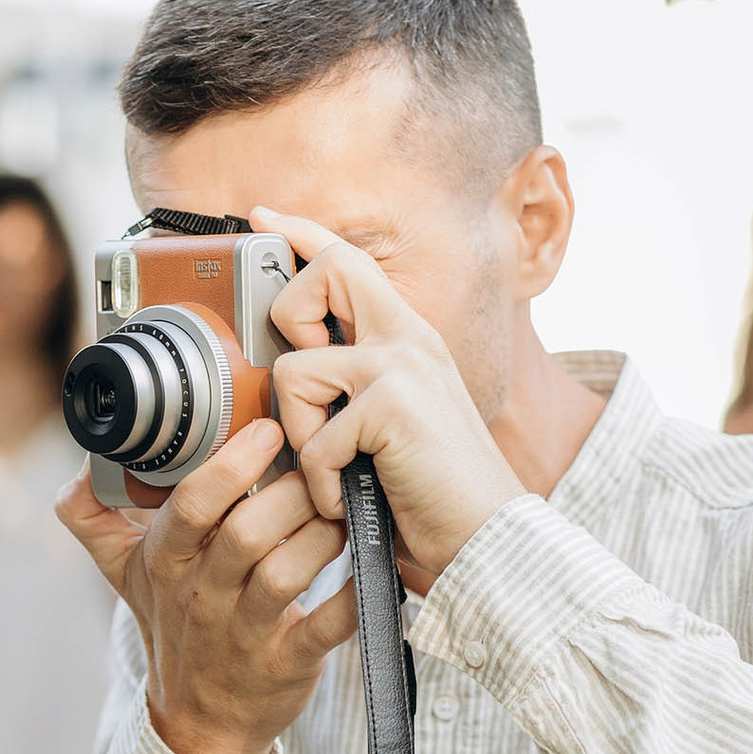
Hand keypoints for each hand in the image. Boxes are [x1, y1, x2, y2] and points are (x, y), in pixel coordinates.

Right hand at [57, 420, 357, 753]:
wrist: (198, 723)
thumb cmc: (172, 626)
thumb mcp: (122, 573)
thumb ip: (91, 515)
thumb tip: (81, 462)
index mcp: (165, 562)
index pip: (190, 506)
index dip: (230, 464)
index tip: (266, 430)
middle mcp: (202, 596)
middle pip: (245, 532)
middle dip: (290, 493)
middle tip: (322, 468)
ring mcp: (245, 633)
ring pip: (286, 573)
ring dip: (323, 534)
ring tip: (345, 508)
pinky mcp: (288, 663)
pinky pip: (327, 626)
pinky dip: (354, 595)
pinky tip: (374, 564)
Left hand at [253, 207, 526, 575]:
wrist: (488, 537)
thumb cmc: (437, 491)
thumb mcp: (396, 421)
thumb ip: (358, 386)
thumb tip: (298, 377)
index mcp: (409, 338)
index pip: (350, 262)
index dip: (303, 233)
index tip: (264, 216)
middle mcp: (408, 339)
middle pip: (326, 272)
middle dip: (290, 316)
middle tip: (308, 384)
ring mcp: (401, 367)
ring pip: (296, 368)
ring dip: (301, 434)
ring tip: (334, 471)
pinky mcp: (391, 406)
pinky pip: (315, 438)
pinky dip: (322, 483)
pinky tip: (349, 501)